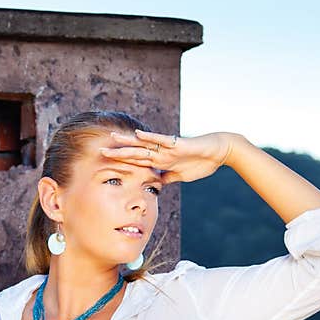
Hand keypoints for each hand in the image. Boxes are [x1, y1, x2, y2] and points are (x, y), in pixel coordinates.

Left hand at [99, 129, 236, 185]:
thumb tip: (156, 185)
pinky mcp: (178, 143)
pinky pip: (162, 139)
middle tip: (100, 152)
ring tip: (113, 138)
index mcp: (161, 161)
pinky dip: (150, 137)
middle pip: (136, 153)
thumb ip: (167, 178)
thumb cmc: (201, 162)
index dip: (123, 164)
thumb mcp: (181, 176)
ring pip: (144, 144)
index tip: (107, 166)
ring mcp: (168, 148)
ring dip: (129, 142)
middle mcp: (161, 153)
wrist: (218, 151)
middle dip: (119, 153)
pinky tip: (138, 134)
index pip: (138, 163)